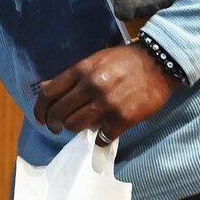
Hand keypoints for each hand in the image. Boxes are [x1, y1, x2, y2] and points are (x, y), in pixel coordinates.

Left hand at [33, 42, 175, 139]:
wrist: (159, 62)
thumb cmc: (124, 61)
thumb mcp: (94, 61)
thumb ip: (71, 77)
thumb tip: (45, 88)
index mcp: (81, 70)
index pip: (49, 93)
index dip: (40, 109)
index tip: (41, 118)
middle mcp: (91, 86)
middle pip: (59, 112)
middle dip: (54, 123)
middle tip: (57, 127)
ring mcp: (107, 103)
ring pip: (75, 125)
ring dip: (74, 129)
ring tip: (80, 126)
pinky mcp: (123, 118)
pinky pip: (102, 136)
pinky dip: (101, 138)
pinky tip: (104, 133)